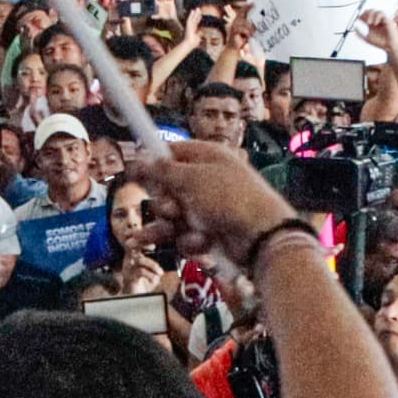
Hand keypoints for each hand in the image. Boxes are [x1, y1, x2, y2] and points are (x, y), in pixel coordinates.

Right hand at [141, 139, 298, 261]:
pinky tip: (201, 243)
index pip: (173, 153)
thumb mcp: (191, 178)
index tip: (136, 172)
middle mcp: (208, 181)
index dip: (154, 162)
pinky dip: (190, 242)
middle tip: (171, 209)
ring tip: (167, 232)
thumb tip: (143, 158)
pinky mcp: (212, 233)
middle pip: (169, 189)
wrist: (261, 236)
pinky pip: (187, 236)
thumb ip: (163, 171)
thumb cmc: (230, 198)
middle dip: (164, 203)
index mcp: (208, 157)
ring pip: (174, 217)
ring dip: (169, 227)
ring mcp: (210, 208)